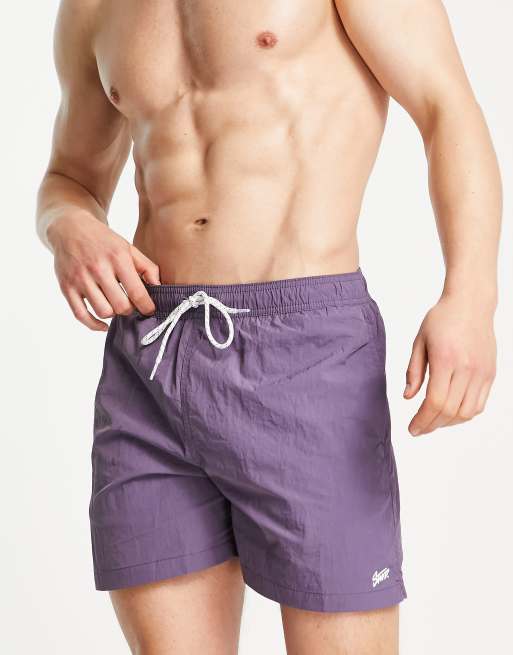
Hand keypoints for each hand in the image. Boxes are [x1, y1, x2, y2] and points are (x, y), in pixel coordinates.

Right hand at [49, 213, 160, 330]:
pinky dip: (94, 325)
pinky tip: (104, 324)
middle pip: (120, 306)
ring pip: (103, 312)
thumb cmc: (104, 241)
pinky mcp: (66, 287)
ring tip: (115, 305)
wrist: (70, 228)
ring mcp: (80, 279)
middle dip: (129, 310)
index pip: (137, 292)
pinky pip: (81, 315)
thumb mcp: (128, 247)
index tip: (149, 310)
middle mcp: (98, 269)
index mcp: (117, 258)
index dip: (147, 306)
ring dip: (113, 314)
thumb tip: (160, 287)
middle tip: (130, 305)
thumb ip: (147, 267)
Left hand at [404, 295, 495, 435]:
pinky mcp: (490, 373)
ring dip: (448, 423)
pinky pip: (479, 404)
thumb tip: (407, 397)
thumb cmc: (441, 319)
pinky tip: (450, 413)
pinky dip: (464, 414)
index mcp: (445, 359)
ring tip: (433, 421)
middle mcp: (467, 368)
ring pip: (467, 412)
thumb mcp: (419, 341)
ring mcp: (482, 372)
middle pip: (450, 411)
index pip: (435, 401)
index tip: (412, 429)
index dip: (422, 420)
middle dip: (432, 425)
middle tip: (419, 429)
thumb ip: (413, 371)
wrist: (471, 303)